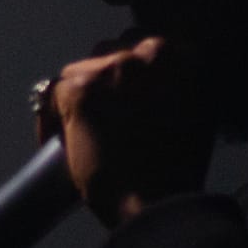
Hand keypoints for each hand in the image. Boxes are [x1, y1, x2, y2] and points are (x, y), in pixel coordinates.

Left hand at [36, 35, 216, 227]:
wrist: (157, 205)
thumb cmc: (177, 172)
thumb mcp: (196, 115)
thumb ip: (176, 86)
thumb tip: (151, 82)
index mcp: (182, 56)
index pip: (144, 43)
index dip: (130, 70)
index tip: (124, 93)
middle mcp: (148, 53)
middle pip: (109, 51)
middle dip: (104, 80)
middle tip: (105, 115)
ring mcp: (112, 70)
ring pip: (79, 70)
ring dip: (80, 96)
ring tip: (85, 131)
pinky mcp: (80, 90)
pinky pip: (51, 94)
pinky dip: (52, 120)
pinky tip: (63, 144)